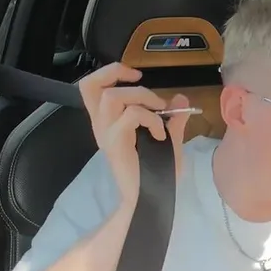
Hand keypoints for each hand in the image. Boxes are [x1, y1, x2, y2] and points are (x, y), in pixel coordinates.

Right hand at [77, 62, 190, 205]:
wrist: (153, 198)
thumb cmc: (158, 173)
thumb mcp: (170, 140)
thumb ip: (174, 119)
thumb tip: (180, 97)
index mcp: (108, 121)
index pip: (90, 87)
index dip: (110, 72)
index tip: (135, 76)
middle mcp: (101, 125)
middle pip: (91, 85)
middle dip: (118, 76)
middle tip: (147, 90)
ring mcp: (106, 134)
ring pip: (112, 97)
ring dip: (141, 98)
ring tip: (158, 114)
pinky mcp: (115, 144)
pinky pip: (131, 115)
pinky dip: (151, 118)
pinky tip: (160, 134)